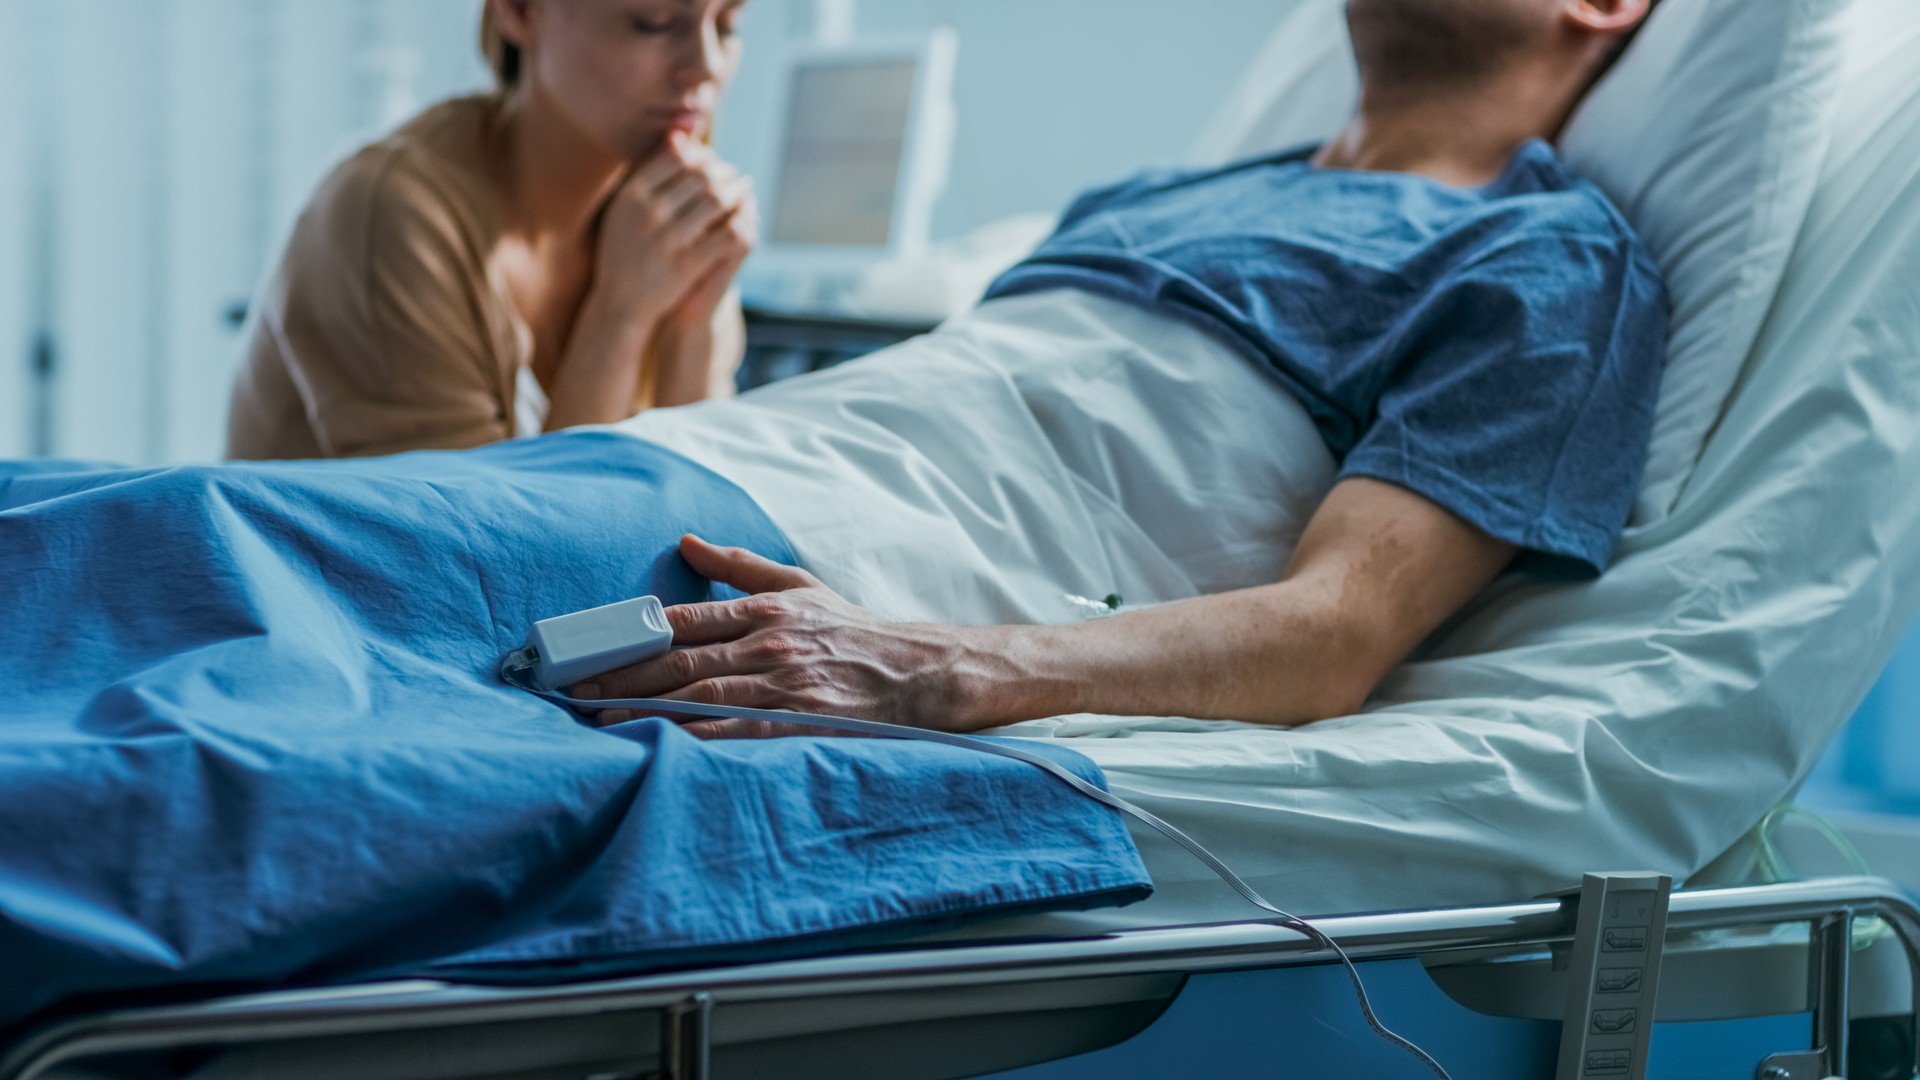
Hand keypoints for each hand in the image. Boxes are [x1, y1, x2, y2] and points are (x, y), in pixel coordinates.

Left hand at [576, 536, 994, 736]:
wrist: (920, 671)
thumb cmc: (855, 631)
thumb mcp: (799, 585)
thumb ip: (739, 567)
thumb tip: (686, 542)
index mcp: (764, 610)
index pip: (681, 620)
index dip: (629, 636)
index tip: (588, 650)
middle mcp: (768, 646)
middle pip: (679, 661)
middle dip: (621, 677)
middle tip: (574, 692)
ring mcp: (784, 686)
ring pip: (700, 698)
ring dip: (644, 710)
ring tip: (600, 720)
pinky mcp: (800, 723)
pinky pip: (737, 732)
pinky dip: (694, 738)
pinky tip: (660, 745)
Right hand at [591, 134, 753, 326]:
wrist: (620, 303)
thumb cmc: (624, 251)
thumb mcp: (624, 210)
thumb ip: (648, 173)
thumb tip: (680, 136)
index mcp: (631, 195)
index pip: (675, 158)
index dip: (700, 155)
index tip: (712, 159)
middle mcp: (648, 213)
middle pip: (699, 177)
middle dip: (723, 172)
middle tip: (735, 173)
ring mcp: (668, 239)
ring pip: (716, 202)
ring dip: (737, 191)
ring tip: (744, 187)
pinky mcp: (688, 264)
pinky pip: (725, 234)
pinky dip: (741, 220)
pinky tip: (746, 216)